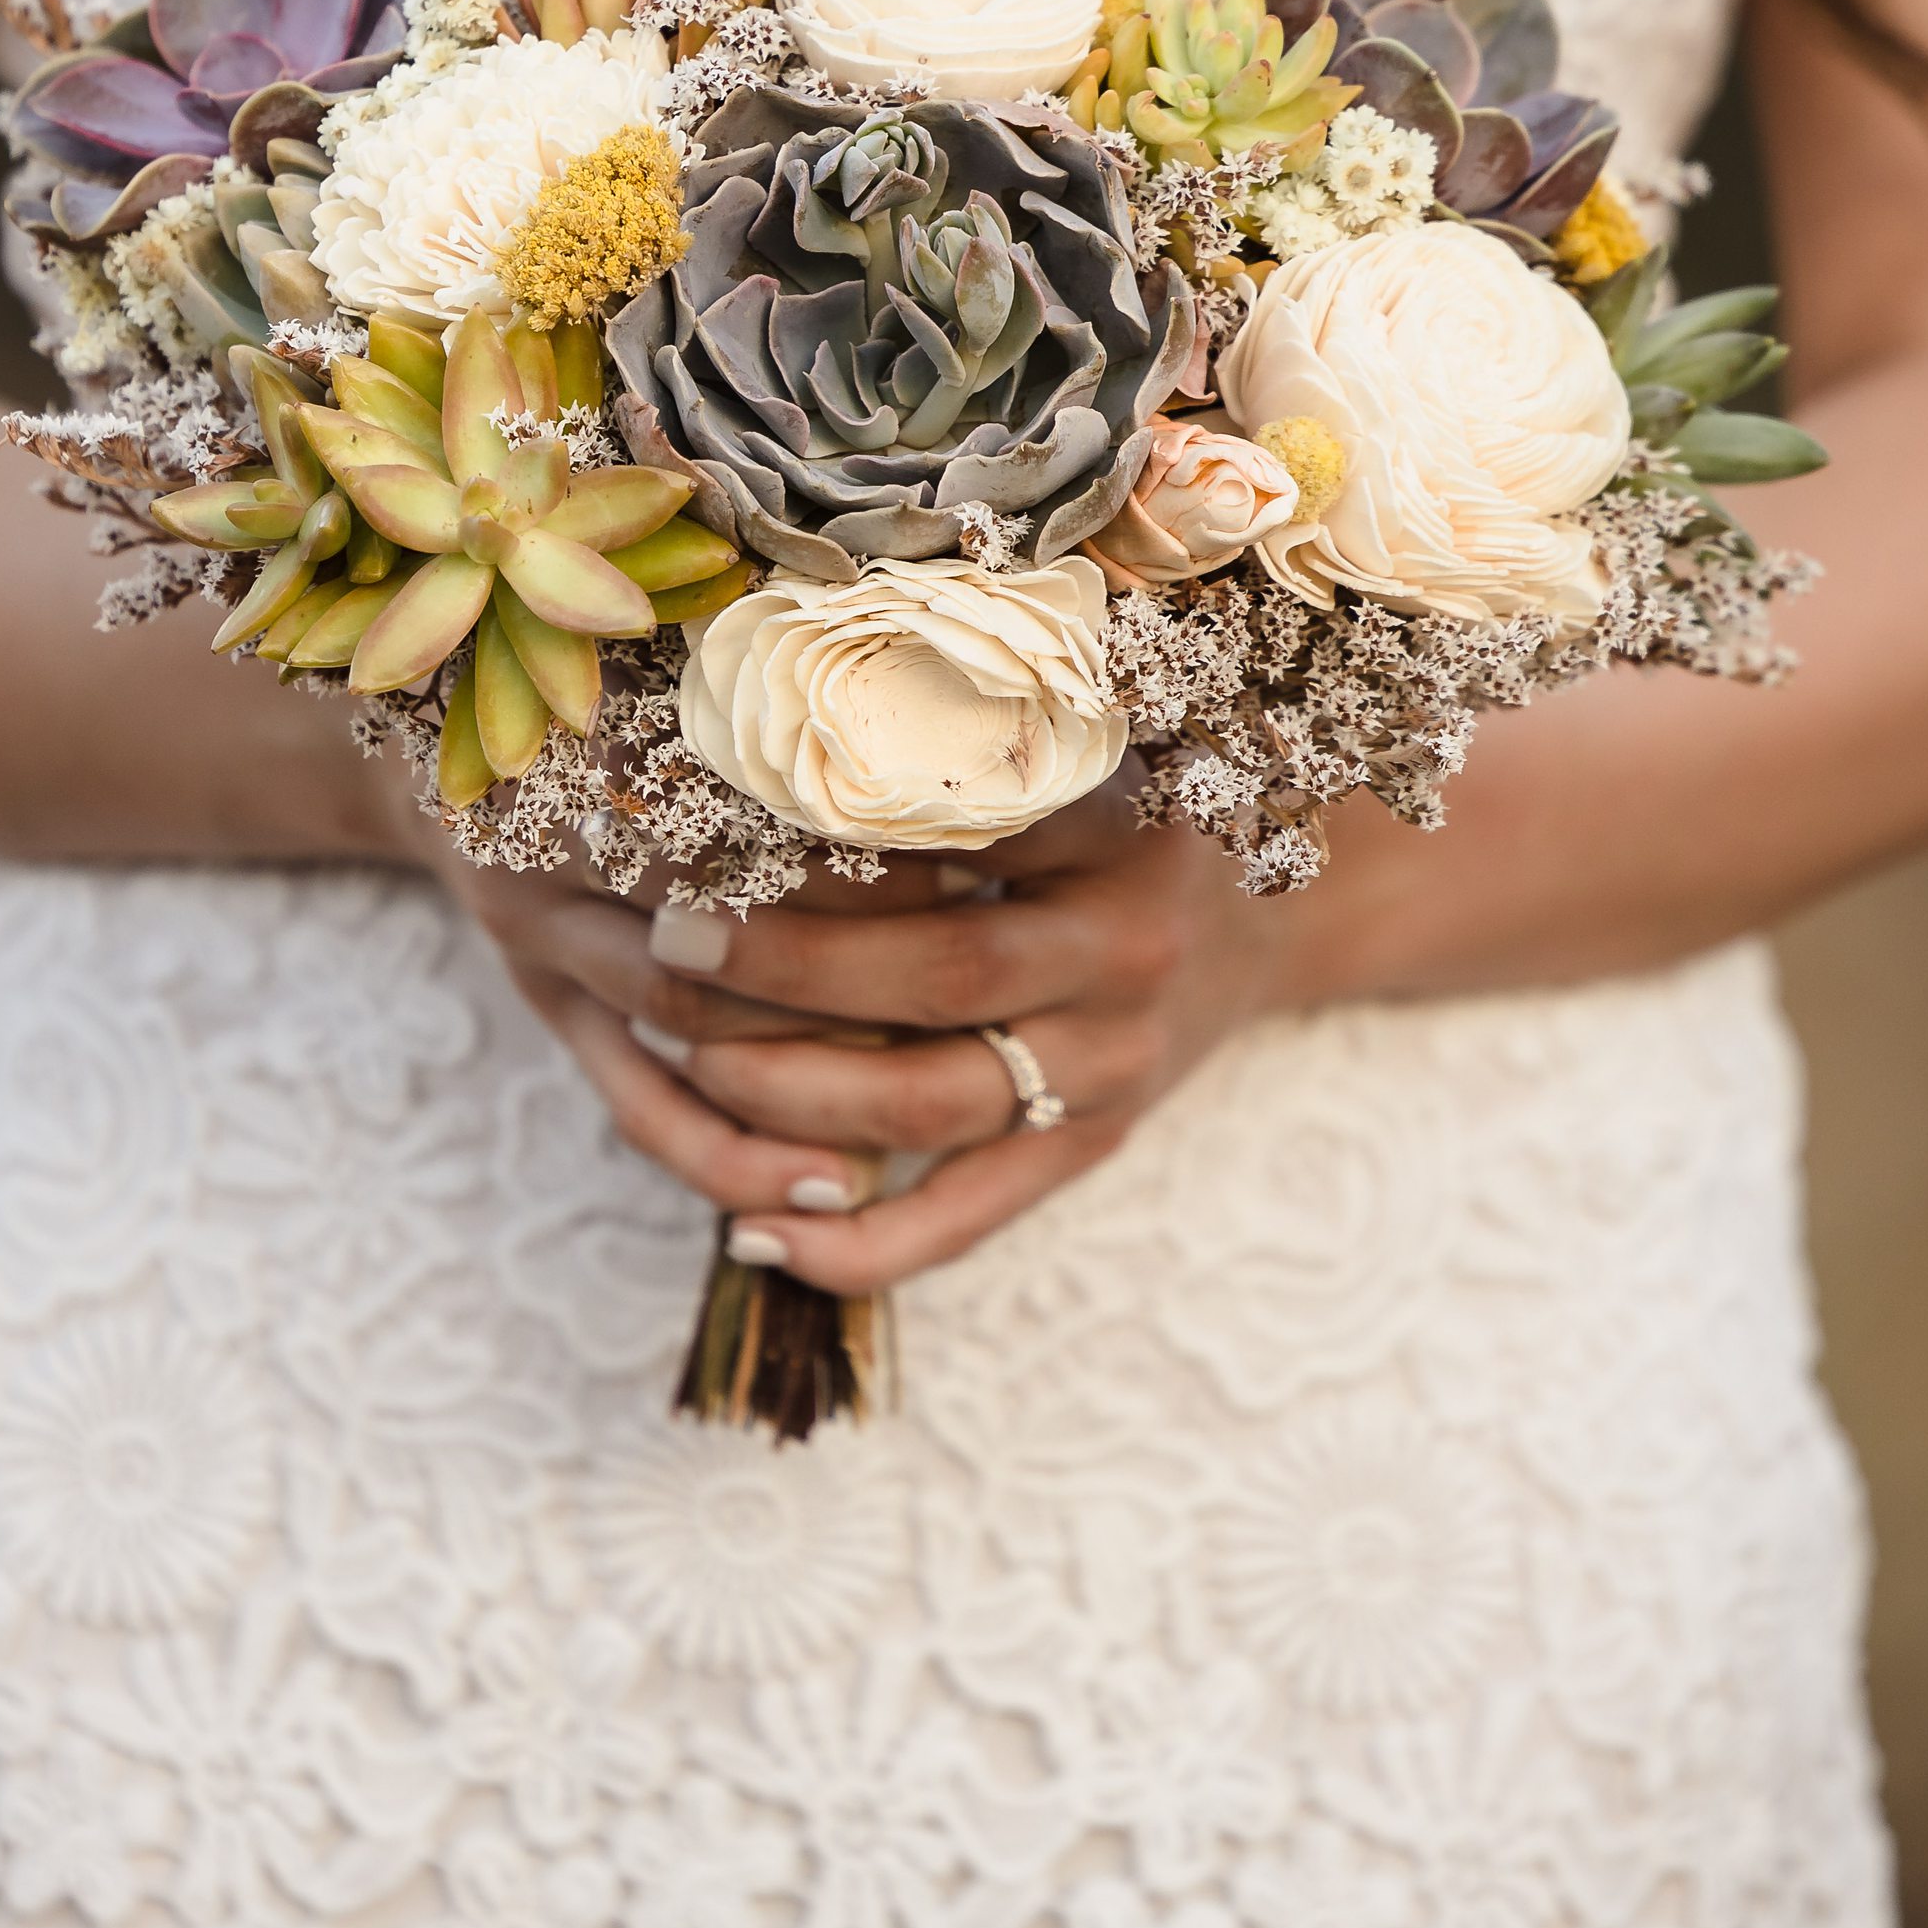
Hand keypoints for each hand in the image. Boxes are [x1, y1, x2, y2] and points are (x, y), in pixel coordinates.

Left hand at [436, 786, 1308, 1291]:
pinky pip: (965, 1218)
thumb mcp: (1083, 740)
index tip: (717, 810)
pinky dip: (858, 1245)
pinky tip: (754, 1235)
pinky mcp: (1091, 1149)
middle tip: (661, 940)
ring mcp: (1113, 1066)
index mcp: (1117, 824)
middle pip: (939, 971)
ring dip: (789, 1093)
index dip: (847, 827)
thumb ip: (968, 728)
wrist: (1266, 925)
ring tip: (676, 1061)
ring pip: (932, 1103)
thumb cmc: (1124, 810)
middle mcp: (1126, 950)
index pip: (976, 829)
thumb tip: (779, 682)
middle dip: (785, 968)